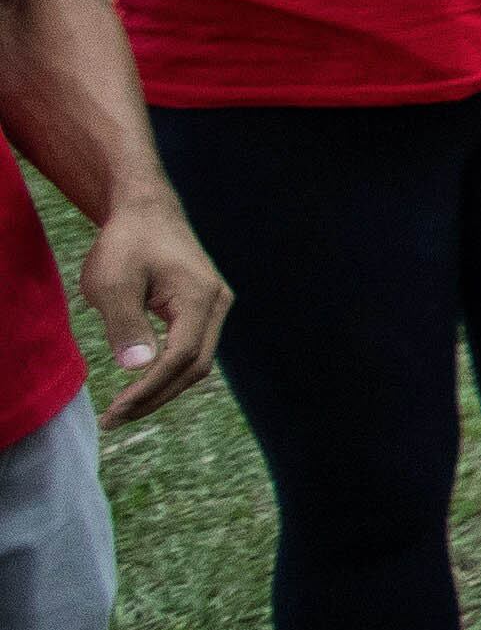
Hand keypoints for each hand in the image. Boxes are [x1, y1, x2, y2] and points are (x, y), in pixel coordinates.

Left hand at [78, 194, 223, 427]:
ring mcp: (214, 305)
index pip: (181, 357)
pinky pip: (191, 348)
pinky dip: (167, 371)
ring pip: (196, 361)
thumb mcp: (114, 282)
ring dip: (162, 387)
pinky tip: (140, 381)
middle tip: (115, 418)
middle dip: (156, 397)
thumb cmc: (127, 242)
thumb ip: (125, 325)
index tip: (115, 410)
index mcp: (200, 297)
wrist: (146, 211)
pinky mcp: (203, 307)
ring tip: (124, 407)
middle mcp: (217, 304)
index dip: (149, 388)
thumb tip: (138, 368)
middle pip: (195, 366)